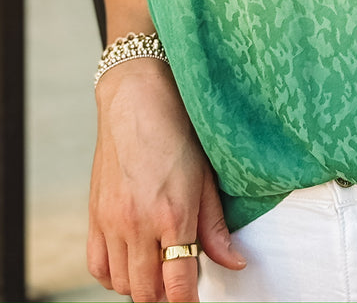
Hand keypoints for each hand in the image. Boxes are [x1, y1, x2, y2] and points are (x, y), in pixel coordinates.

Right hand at [88, 58, 245, 301]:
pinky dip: (113, 275)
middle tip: (179, 282)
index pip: (176, 284)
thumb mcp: (205, 178)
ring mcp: (112, 222)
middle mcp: (138, 224)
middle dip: (165, 296)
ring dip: (140, 285)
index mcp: (172, 216)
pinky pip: (97, 266)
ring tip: (158, 269)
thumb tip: (235, 262)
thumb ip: (216, 227)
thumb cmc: (178, 132)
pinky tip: (131, 263)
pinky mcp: (94, 215)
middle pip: (146, 291)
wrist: (137, 100)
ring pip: (121, 284)